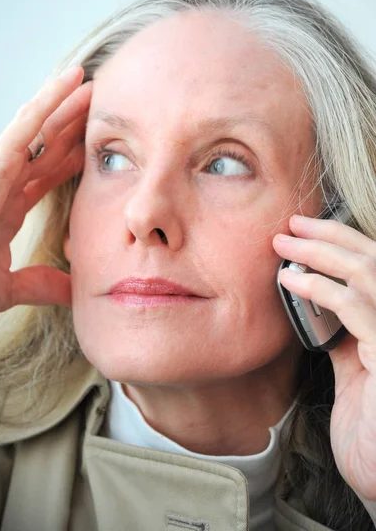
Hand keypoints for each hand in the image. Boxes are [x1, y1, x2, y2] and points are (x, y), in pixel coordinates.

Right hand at [0, 65, 91, 322]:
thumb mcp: (6, 288)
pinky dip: (48, 102)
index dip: (74, 156)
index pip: (48, 174)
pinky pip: (25, 128)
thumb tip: (71, 291)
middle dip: (73, 123)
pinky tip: (69, 81)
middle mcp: (1, 183)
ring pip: (37, 126)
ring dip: (64, 102)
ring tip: (89, 81)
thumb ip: (39, 284)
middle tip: (102, 103)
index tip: (100, 145)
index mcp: (6, 207)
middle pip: (46, 145)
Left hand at [273, 215, 375, 501]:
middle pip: (373, 259)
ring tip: (284, 244)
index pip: (373, 265)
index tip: (303, 229)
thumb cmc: (369, 426)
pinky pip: (357, 309)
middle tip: (291, 224)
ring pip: (368, 274)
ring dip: (322, 253)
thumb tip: (319, 301)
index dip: (341, 240)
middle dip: (330, 236)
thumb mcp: (354, 367)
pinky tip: (291, 280)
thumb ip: (345, 333)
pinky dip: (321, 289)